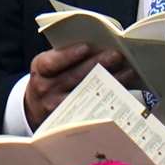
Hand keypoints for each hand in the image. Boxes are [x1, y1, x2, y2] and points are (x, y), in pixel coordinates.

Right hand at [23, 44, 137, 128]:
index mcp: (40, 69)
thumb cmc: (50, 78)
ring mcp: (56, 106)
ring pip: (87, 93)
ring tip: (127, 71)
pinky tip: (122, 91)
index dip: (68, 55)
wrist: (36, 106)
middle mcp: (45, 88)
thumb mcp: (49, 65)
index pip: (51, 62)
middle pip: (74, 77)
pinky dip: (109, 98)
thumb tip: (98, 45)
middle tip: (116, 55)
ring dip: (110, 81)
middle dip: (98, 64)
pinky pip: (92, 108)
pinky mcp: (69, 119)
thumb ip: (66, 55)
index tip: (86, 47)